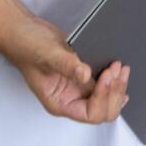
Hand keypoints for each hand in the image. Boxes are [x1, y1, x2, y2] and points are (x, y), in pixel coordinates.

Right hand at [6, 15, 130, 123]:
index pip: (90, 113)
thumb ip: (66, 65)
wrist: (25, 31)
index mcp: (59, 102)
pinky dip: (115, 79)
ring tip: (120, 67)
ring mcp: (78, 86)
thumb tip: (84, 74)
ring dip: (118, 86)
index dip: (102, 97)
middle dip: (114, 92)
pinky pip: (105, 84)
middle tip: (116, 70)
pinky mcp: (84, 74)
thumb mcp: (47, 54)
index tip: (105, 75)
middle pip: (103, 110)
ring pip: (107, 98)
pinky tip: (119, 70)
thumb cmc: (27, 46)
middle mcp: (70, 97)